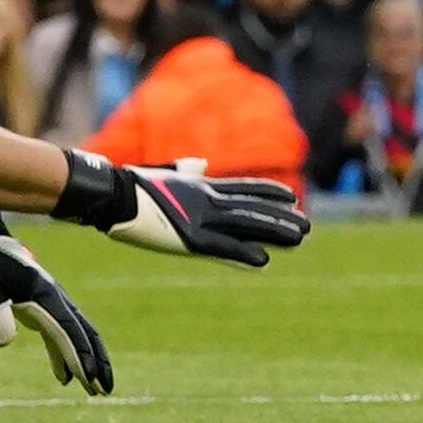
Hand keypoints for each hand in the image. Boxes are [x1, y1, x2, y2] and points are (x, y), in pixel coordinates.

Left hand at [0, 213, 109, 392]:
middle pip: (84, 333)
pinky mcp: (40, 305)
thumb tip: (3, 342)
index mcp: (44, 295)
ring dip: (86, 360)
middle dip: (97, 362)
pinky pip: (60, 334)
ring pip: (77, 334)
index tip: (91, 380)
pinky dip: (66, 354)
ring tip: (94, 390)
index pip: (67, 331)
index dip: (80, 356)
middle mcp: (54, 298)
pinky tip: (64, 377)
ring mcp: (49, 301)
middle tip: (105, 391)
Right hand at [64, 150, 309, 264]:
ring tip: (299, 239)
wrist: (116, 194)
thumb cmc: (135, 184)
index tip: (291, 197)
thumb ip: (187, 170)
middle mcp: (209, 200)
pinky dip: (244, 252)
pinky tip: (263, 260)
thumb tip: (199, 163)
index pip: (246, 188)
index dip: (270, 192)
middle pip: (254, 209)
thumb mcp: (167, 174)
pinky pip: (224, 247)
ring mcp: (202, 218)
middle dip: (281, 218)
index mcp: (203, 186)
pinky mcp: (190, 238)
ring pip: (248, 225)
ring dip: (274, 232)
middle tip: (307, 225)